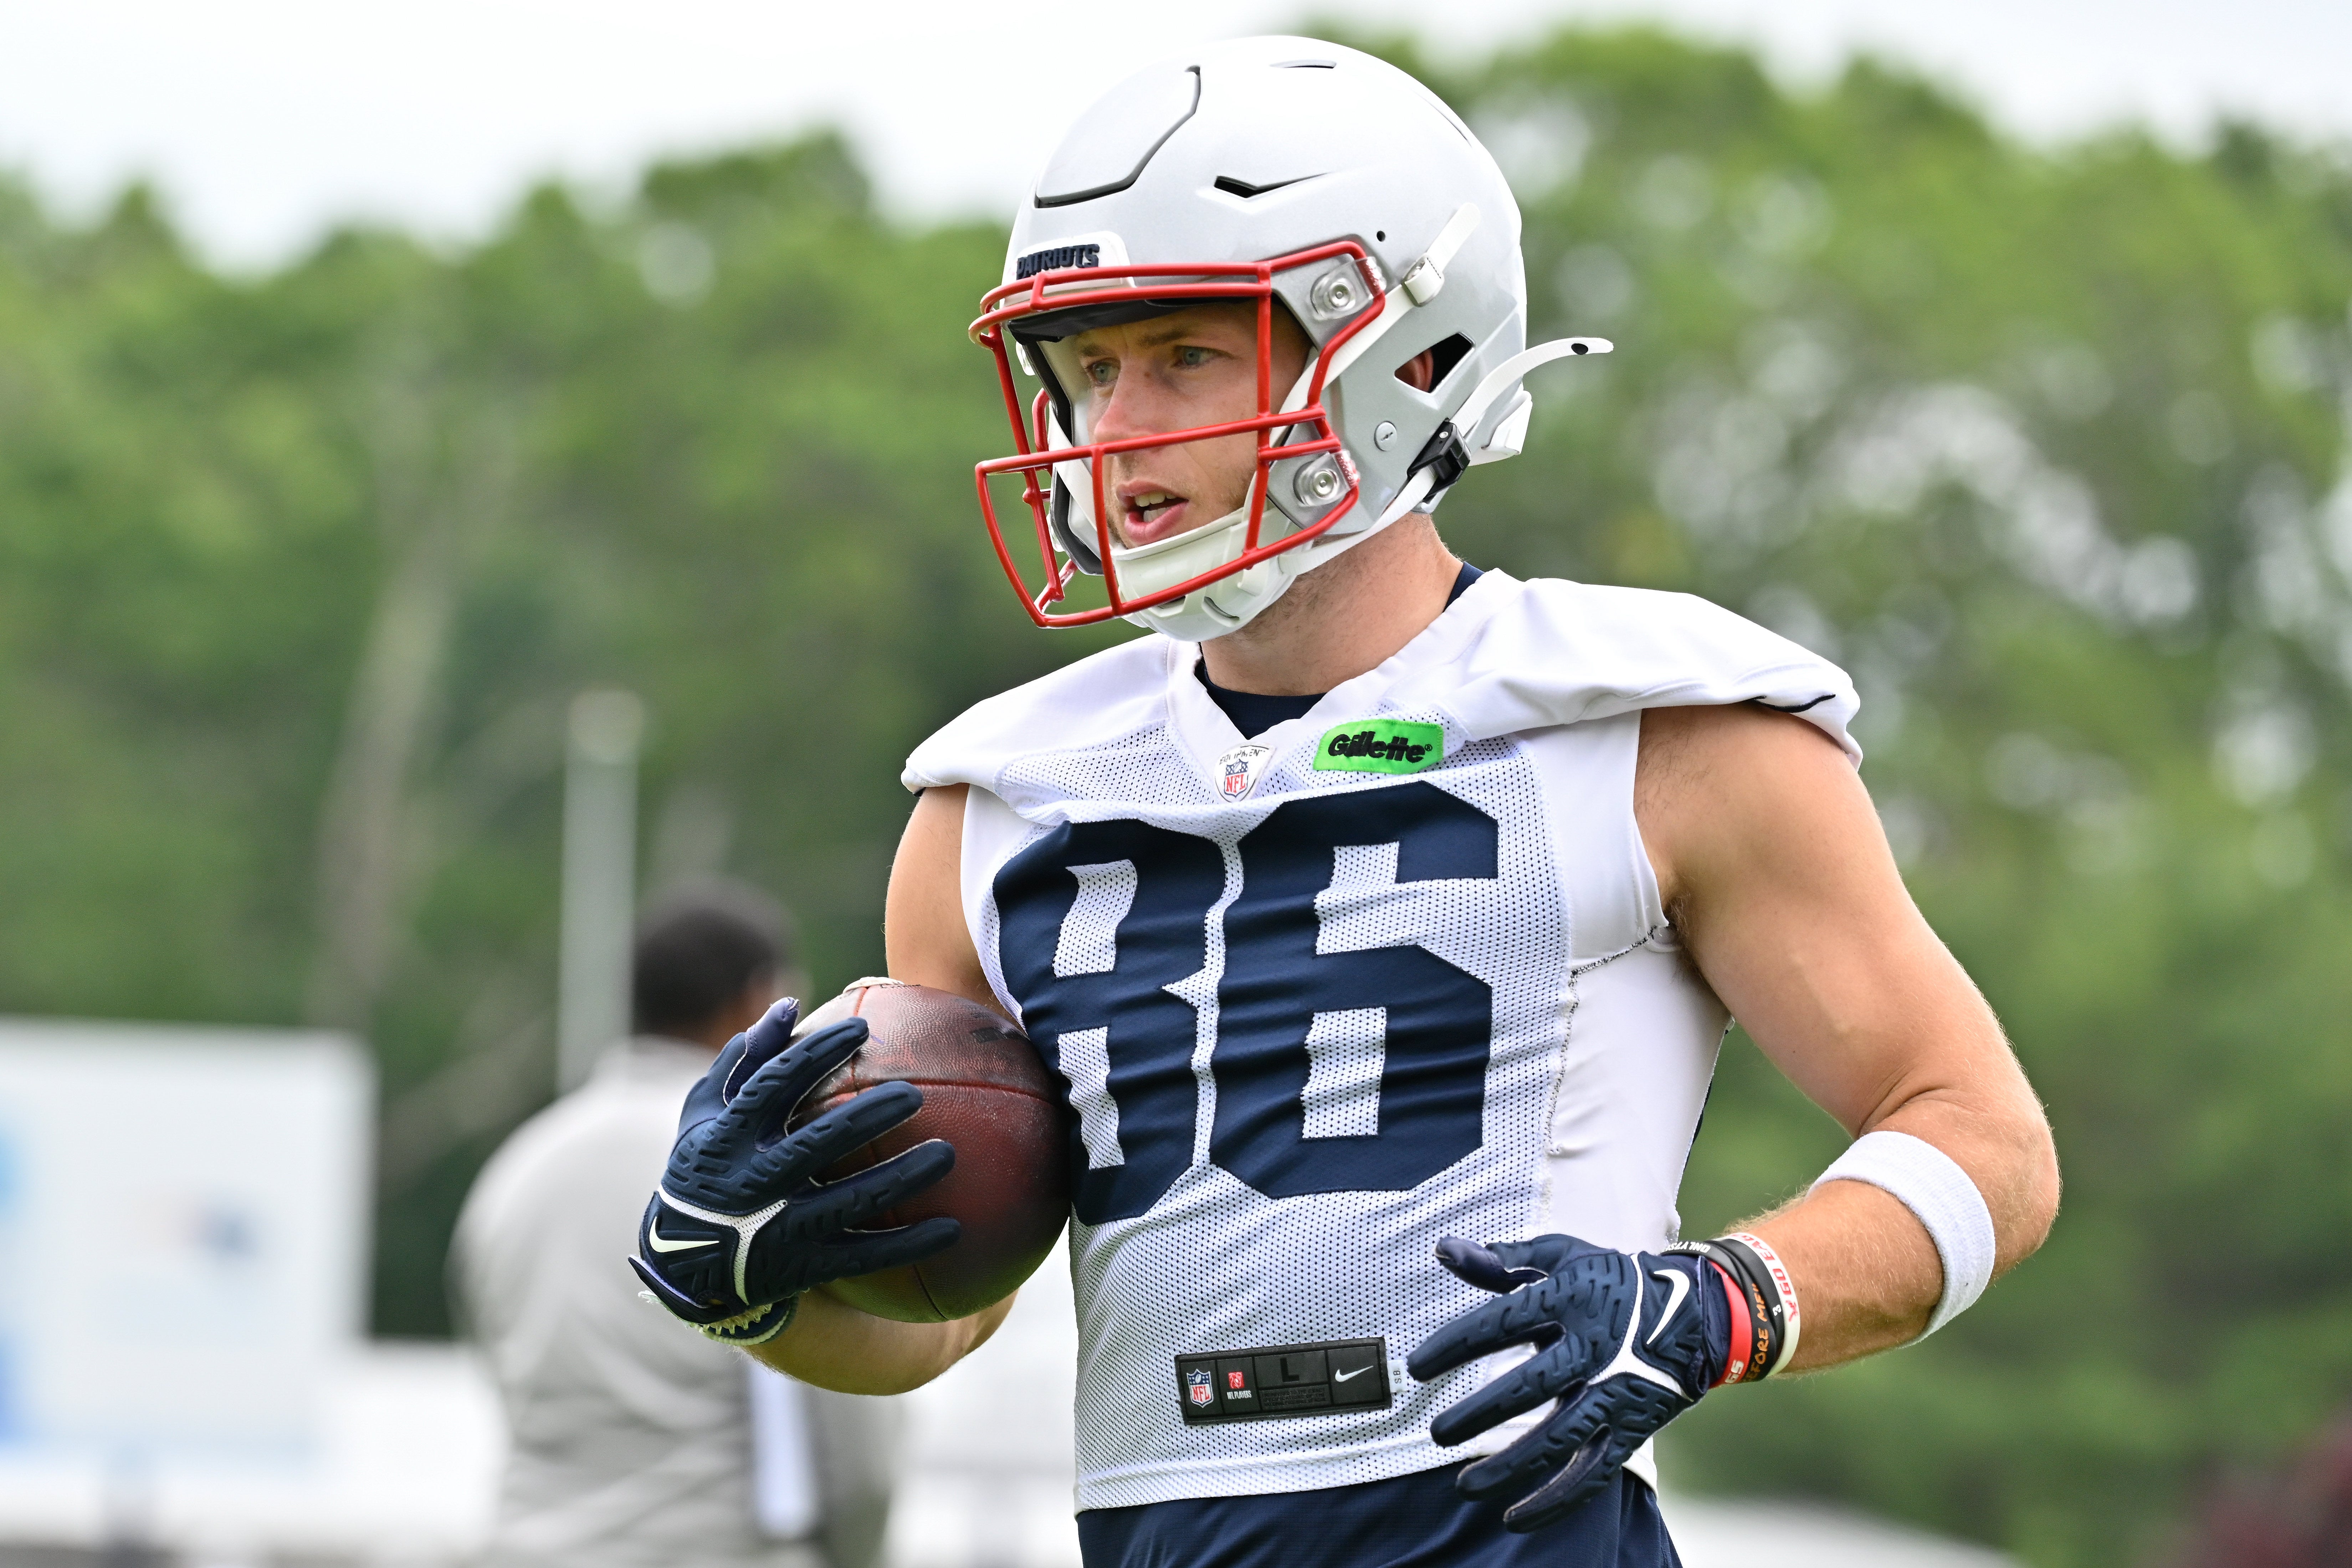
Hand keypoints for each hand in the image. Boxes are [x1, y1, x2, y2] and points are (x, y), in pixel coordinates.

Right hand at [629, 998, 958, 1344]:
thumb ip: (744, 1060)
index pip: (773, 1086)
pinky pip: (864, 1257)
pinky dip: (908, 1245)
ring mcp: (779, 1230)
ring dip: (901, 1178)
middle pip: (818, 1144)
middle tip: (915, 1093)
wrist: (685, 1263)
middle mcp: (752, 1183)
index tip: (862, 1027)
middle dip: (868, 1117)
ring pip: (849, 1203)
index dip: (816, 1054)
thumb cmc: (705, 1165)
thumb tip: (787, 1005)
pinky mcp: (802, 1268)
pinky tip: (953, 1229)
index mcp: (728, 1138)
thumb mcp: (705, 1113)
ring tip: (947, 1153)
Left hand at [1408, 1235, 1727, 1530]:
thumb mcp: (1561, 1258)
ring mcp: (1614, 1392)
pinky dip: (1555, 1501)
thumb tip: (1443, 1249)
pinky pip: (1592, 1473)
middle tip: (1437, 1434)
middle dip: (1477, 1414)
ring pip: (1558, 1440)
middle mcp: (1592, 1348)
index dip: (1454, 1345)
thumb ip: (1501, 1261)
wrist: (1696, 1313)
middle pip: (1526, 1388)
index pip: (1500, 1323)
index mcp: (1570, 1300)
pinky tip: (1515, 1518)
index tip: (1416, 1368)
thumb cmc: (1611, 1280)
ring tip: (1464, 1487)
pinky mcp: (1632, 1428)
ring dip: (1509, 1468)